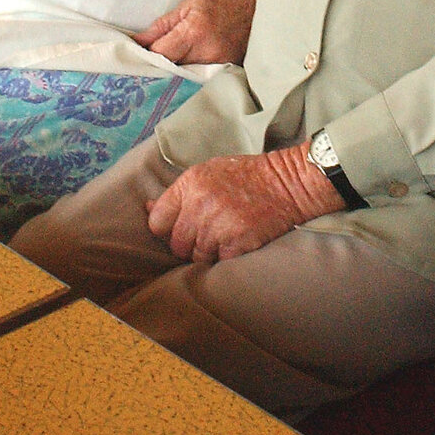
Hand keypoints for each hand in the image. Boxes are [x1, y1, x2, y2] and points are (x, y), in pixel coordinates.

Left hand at [133, 0, 259, 65]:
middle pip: (171, 70)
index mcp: (193, 33)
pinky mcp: (228, 71)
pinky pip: (202, 77)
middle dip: (158, 66)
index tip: (138, 52)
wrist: (260, 3)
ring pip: (185, 77)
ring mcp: (219, 65)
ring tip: (170, 61)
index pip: (159, 55)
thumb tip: (138, 41)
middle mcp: (207, 54)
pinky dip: (192, 73)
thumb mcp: (189, 4)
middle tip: (151, 59)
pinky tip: (189, 66)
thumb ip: (162, 26)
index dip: (145, 55)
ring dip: (174, 71)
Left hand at [147, 142, 345, 262]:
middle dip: (187, 244)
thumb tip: (147, 208)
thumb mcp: (208, 172)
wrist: (287, 182)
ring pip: (196, 256)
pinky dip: (226, 257)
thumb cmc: (246, 176)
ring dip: (208, 252)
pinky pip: (219, 262)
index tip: (178, 228)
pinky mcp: (238, 241)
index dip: (166, 228)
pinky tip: (236, 242)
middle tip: (206, 235)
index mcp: (190, 184)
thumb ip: (178, 193)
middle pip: (176, 243)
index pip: (157, 220)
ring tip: (224, 237)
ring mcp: (219, 224)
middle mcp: (201, 204)